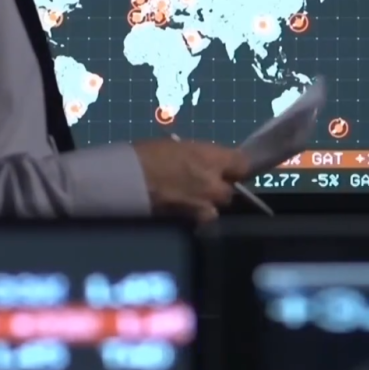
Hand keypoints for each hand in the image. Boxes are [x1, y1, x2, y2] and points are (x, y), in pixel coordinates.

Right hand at [132, 140, 249, 221]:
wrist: (124, 181)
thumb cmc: (146, 156)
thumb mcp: (177, 147)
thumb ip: (200, 157)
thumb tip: (207, 164)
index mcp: (212, 159)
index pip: (243, 165)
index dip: (236, 168)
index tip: (228, 169)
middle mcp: (214, 184)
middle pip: (229, 191)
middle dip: (219, 188)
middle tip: (202, 185)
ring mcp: (205, 206)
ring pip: (216, 208)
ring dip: (207, 205)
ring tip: (189, 201)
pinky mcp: (192, 222)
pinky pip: (201, 220)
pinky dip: (194, 217)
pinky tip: (180, 212)